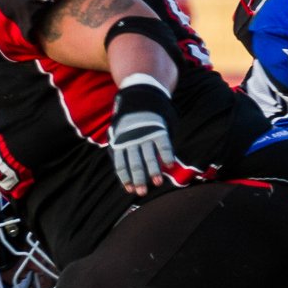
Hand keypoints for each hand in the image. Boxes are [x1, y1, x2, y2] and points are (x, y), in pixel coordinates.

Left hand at [109, 80, 177, 195]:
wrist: (141, 95)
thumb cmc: (129, 118)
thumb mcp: (118, 132)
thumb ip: (120, 148)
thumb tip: (122, 168)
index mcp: (119, 142)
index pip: (121, 164)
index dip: (125, 178)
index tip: (128, 189)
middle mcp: (131, 140)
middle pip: (135, 163)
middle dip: (138, 179)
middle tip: (141, 192)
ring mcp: (145, 135)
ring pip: (149, 156)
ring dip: (154, 171)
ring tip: (157, 182)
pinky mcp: (158, 129)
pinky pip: (163, 145)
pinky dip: (166, 156)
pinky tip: (169, 165)